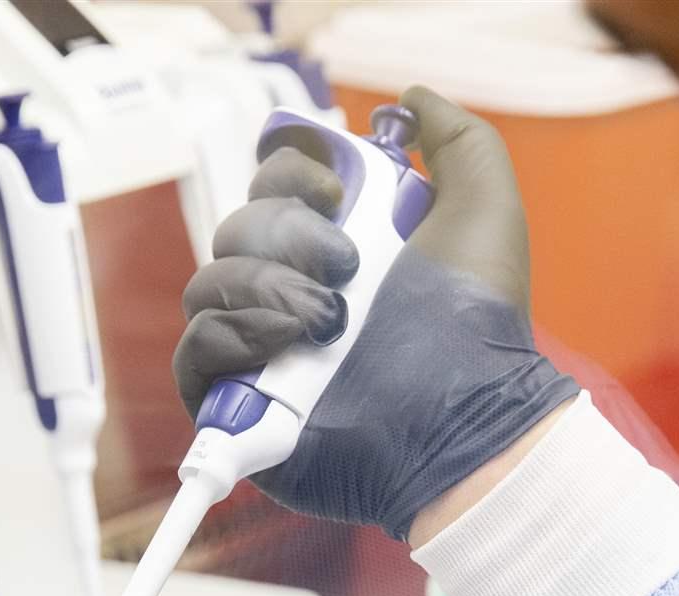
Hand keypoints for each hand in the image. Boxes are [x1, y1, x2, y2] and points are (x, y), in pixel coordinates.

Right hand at [173, 86, 577, 540]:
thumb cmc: (478, 323)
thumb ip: (457, 139)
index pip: (272, 183)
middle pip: (236, 226)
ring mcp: (263, 348)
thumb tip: (410, 100)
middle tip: (349, 266)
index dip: (291, 174)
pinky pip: (194, 350)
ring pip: (210, 280)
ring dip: (267, 285)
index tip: (337, 193)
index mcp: (338, 243)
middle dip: (287, 233)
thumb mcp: (484, 207)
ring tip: (331, 318)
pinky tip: (286, 342)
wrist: (464, 413)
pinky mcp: (238, 405)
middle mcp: (294, 290)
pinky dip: (232, 334)